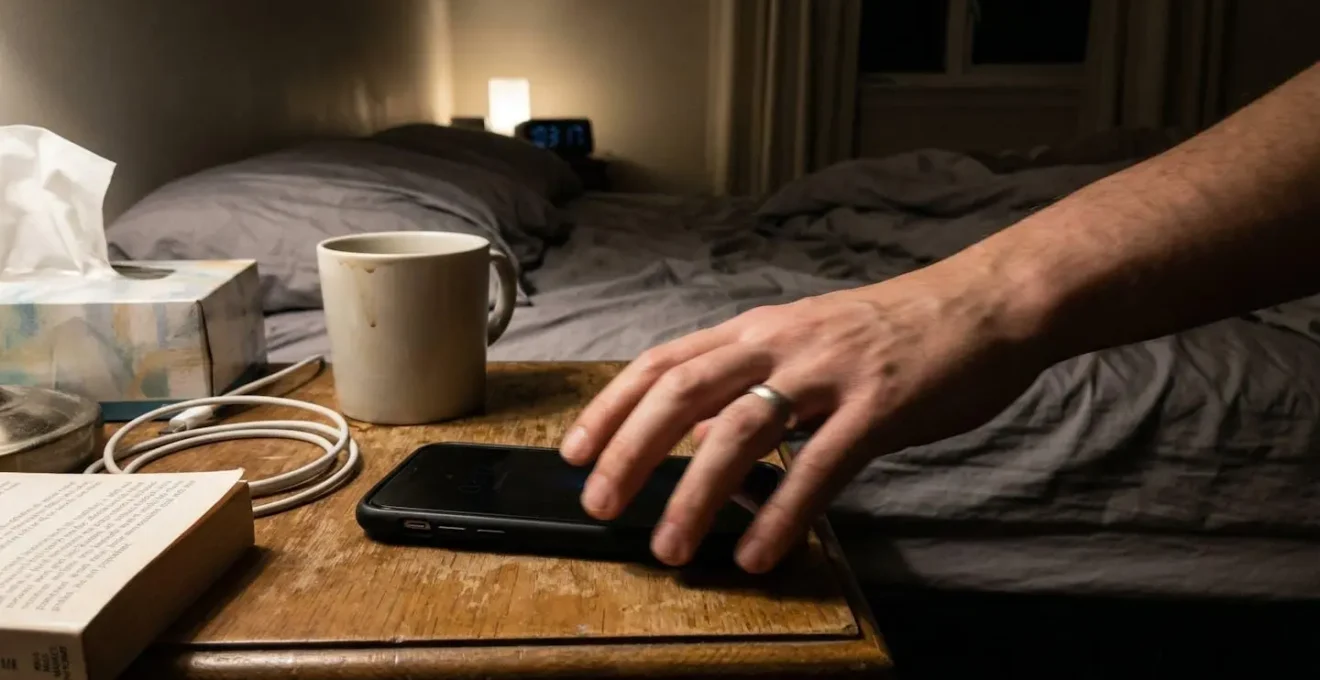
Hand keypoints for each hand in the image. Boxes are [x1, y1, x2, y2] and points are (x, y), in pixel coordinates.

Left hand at [558, 264, 1047, 572]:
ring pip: (740, 429)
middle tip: (600, 503)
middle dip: (631, 450)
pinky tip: (757, 551)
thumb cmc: (896, 328)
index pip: (663, 360)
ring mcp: (829, 373)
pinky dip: (781, 513)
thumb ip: (756, 373)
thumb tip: (701, 424)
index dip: (611, 405)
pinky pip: (818, 466)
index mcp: (759, 328)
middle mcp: (782, 343)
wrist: (986, 304)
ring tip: (669, 546)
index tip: (575, 451)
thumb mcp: (808, 336)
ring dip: (694, 493)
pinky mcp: (878, 406)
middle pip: (683, 391)